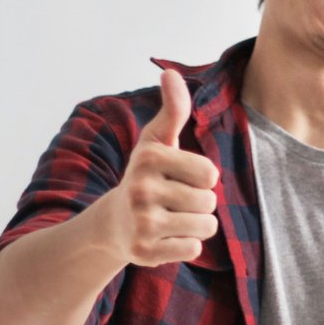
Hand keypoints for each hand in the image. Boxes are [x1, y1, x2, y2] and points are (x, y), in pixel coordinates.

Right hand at [106, 68, 220, 267]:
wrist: (113, 224)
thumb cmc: (146, 177)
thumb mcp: (157, 141)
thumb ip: (173, 110)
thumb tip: (170, 72)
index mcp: (149, 158)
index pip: (210, 174)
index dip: (203, 178)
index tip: (181, 178)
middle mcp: (142, 190)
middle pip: (209, 202)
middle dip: (201, 203)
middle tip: (175, 201)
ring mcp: (142, 224)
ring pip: (206, 227)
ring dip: (197, 225)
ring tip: (173, 218)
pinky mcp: (145, 252)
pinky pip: (194, 249)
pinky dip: (186, 245)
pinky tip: (166, 237)